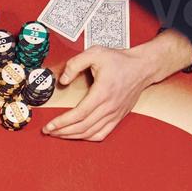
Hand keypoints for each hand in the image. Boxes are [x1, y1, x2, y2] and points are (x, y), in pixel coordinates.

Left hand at [45, 40, 181, 140]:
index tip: (49, 126)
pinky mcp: (118, 117)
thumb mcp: (95, 53)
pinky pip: (102, 134)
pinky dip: (88, 137)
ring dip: (73, 136)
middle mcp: (109, 107)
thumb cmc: (120, 60)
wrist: (143, 67)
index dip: (62, 122)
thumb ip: (75, 64)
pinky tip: (78, 135)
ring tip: (58, 134)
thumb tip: (63, 80)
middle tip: (48, 131)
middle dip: (62, 132)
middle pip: (82, 127)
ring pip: (91, 133)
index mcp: (102, 93)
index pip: (78, 114)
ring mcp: (115, 114)